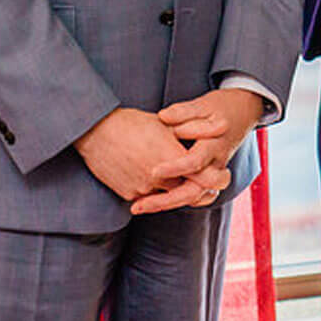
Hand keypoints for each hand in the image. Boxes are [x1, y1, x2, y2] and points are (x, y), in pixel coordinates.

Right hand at [74, 106, 224, 204]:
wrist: (95, 132)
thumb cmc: (133, 123)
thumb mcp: (168, 124)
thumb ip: (199, 129)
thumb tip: (225, 126)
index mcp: (173, 158)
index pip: (205, 179)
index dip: (215, 180)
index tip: (220, 176)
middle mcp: (160, 178)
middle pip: (187, 191)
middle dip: (196, 187)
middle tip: (204, 184)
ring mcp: (143, 189)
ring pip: (166, 196)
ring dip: (171, 188)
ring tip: (172, 174)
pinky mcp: (129, 195)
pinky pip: (146, 197)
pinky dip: (151, 190)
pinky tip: (147, 174)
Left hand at [134, 87, 268, 214]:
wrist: (245, 111)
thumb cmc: (222, 106)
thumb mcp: (204, 104)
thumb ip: (184, 112)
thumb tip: (163, 117)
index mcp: (215, 145)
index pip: (195, 162)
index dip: (174, 168)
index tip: (153, 171)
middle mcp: (216, 164)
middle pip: (195, 191)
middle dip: (167, 200)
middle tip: (140, 205)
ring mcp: (214, 172)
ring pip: (194, 198)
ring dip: (168, 204)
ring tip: (140, 206)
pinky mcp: (208, 175)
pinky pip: (194, 194)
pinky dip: (175, 199)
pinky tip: (152, 200)